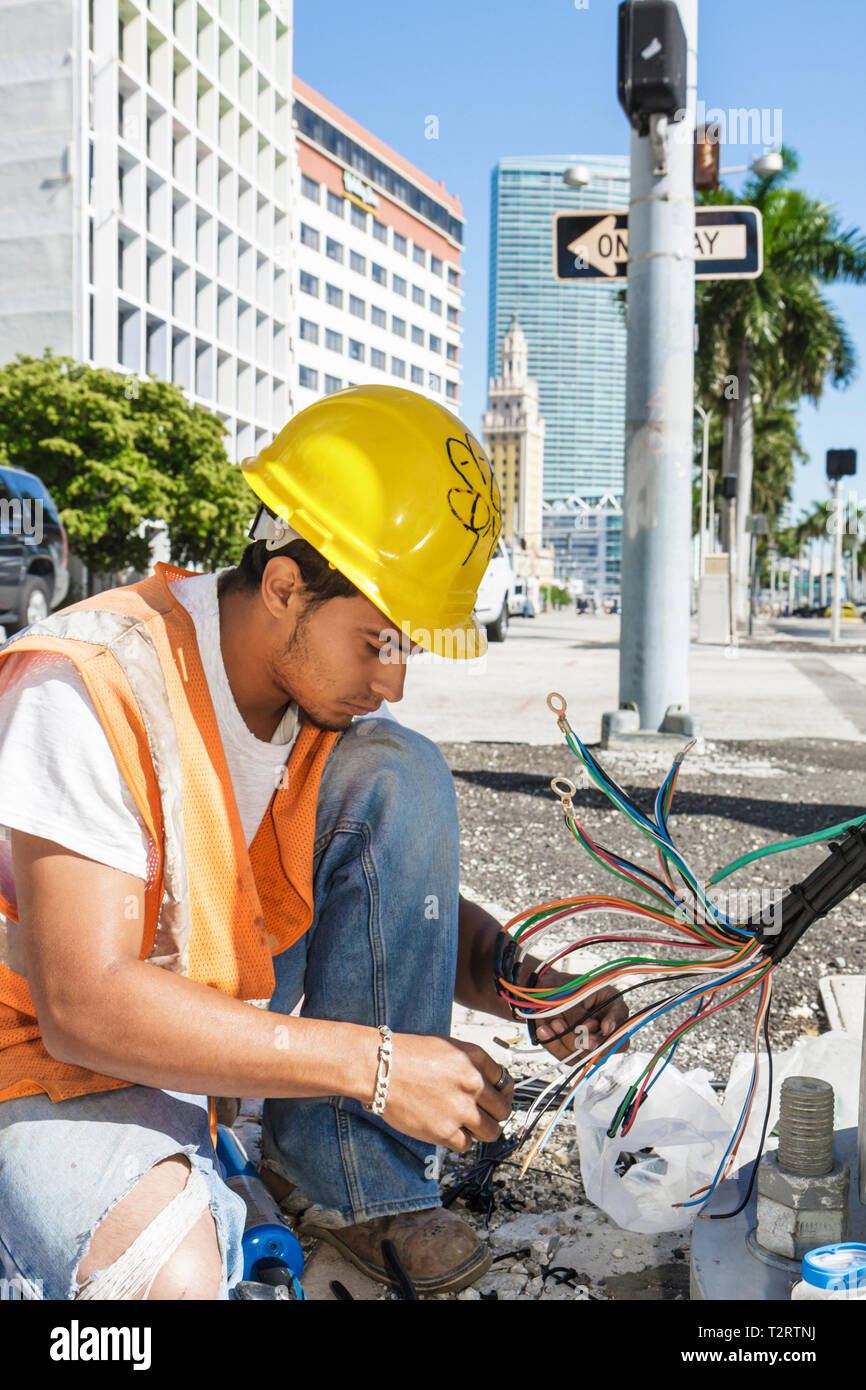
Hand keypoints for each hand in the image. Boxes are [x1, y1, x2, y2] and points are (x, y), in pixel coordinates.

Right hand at [382, 1033, 513, 1154]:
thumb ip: (471, 1065)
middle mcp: (472, 1084)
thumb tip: (487, 1085)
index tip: (496, 1098)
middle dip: (494, 1114)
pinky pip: (466, 1144)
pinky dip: (459, 1140)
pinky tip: (448, 1129)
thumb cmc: (407, 1055)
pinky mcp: (444, 1131)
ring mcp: (460, 1109)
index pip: (506, 1082)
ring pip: (491, 1132)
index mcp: (475, 1059)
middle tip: (483, 1115)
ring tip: (467, 1125)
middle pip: (503, 1110)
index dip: (501, 1092)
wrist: (380, 1069)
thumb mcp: (447, 1047)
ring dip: (481, 1130)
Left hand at [532, 980, 628, 1063]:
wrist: (539, 991)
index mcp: (610, 1004)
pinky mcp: (575, 1051)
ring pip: (587, 1056)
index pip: (623, 1021)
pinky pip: (568, 1057)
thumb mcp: (570, 995)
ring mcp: (590, 1040)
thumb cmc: (559, 987)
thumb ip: (578, 1015)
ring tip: (553, 1023)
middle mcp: (604, 1025)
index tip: (604, 1027)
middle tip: (580, 1038)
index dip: (616, 1026)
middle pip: (610, 1046)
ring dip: (567, 1042)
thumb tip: (583, 1036)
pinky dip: (554, 1045)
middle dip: (593, 1043)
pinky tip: (544, 1030)